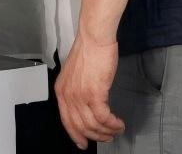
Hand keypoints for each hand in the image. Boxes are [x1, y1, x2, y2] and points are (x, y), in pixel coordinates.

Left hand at [55, 26, 123, 147]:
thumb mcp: (75, 73)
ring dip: (107, 131)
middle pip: (80, 127)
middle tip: (107, 138)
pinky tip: (118, 123)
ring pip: (93, 125)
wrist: (94, 38)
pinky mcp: (94, 93)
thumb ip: (76, 89)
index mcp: (62, 91)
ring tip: (116, 130)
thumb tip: (85, 103)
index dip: (76, 135)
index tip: (83, 143)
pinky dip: (112, 124)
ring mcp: (80, 96)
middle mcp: (68, 96)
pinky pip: (103, 118)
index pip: (67, 121)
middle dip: (95, 136)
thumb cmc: (88, 50)